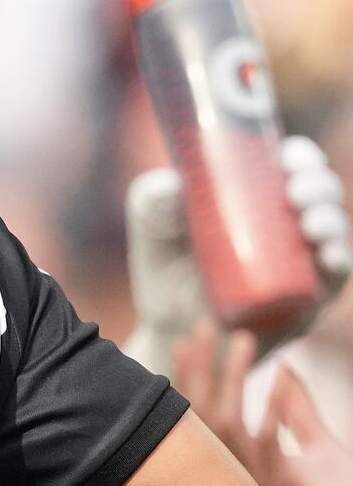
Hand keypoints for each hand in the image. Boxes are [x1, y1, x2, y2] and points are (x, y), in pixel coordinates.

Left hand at [131, 141, 352, 376]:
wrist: (169, 328)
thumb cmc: (166, 269)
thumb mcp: (151, 229)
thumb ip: (151, 202)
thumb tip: (171, 186)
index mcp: (258, 194)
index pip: (292, 164)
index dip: (300, 156)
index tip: (289, 159)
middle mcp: (288, 222)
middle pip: (320, 192)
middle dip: (318, 186)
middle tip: (295, 192)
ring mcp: (303, 258)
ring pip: (333, 229)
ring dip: (330, 221)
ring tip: (310, 225)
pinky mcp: (311, 295)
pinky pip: (336, 276)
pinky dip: (338, 261)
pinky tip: (327, 257)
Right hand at [181, 325, 352, 485]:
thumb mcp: (316, 441)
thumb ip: (296, 407)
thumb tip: (282, 365)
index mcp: (238, 459)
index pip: (200, 412)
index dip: (190, 377)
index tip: (187, 340)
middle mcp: (236, 468)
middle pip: (200, 415)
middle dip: (197, 370)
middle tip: (202, 329)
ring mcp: (254, 477)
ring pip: (225, 425)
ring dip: (232, 379)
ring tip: (242, 342)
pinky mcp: (281, 484)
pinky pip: (268, 441)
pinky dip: (274, 406)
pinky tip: (281, 376)